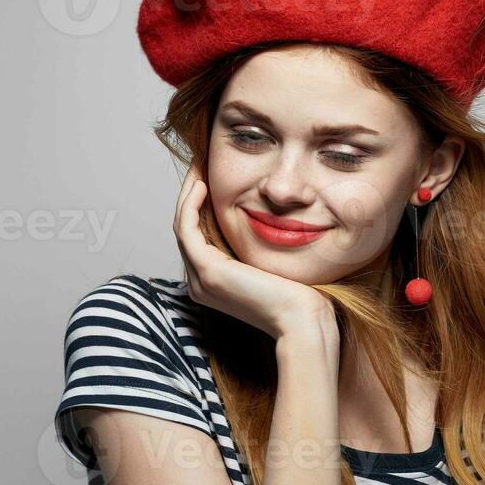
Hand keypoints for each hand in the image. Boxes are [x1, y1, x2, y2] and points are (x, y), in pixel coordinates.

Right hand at [173, 162, 335, 340]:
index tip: (211, 176)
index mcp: (212, 282)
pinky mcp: (207, 271)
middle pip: (185, 228)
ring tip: (199, 168)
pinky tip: (204, 184)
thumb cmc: (298, 296)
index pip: (197, 236)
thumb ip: (257, 245)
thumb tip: (264, 214)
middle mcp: (200, 283)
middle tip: (200, 164)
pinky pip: (186, 229)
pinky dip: (191, 204)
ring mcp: (200, 279)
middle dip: (191, 194)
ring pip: (182, 225)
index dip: (199, 205)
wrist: (302, 320)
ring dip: (188, 194)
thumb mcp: (271, 262)